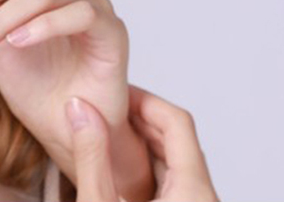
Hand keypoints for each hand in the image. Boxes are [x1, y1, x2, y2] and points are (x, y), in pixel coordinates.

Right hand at [67, 85, 218, 201]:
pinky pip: (174, 180)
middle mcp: (203, 197)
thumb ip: (91, 158)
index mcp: (193, 191)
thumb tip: (79, 110)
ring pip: (176, 159)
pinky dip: (147, 166)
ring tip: (107, 134)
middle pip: (178, 137)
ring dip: (142, 142)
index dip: (143, 99)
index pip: (178, 121)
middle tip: (105, 109)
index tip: (115, 92)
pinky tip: (118, 168)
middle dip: (139, 118)